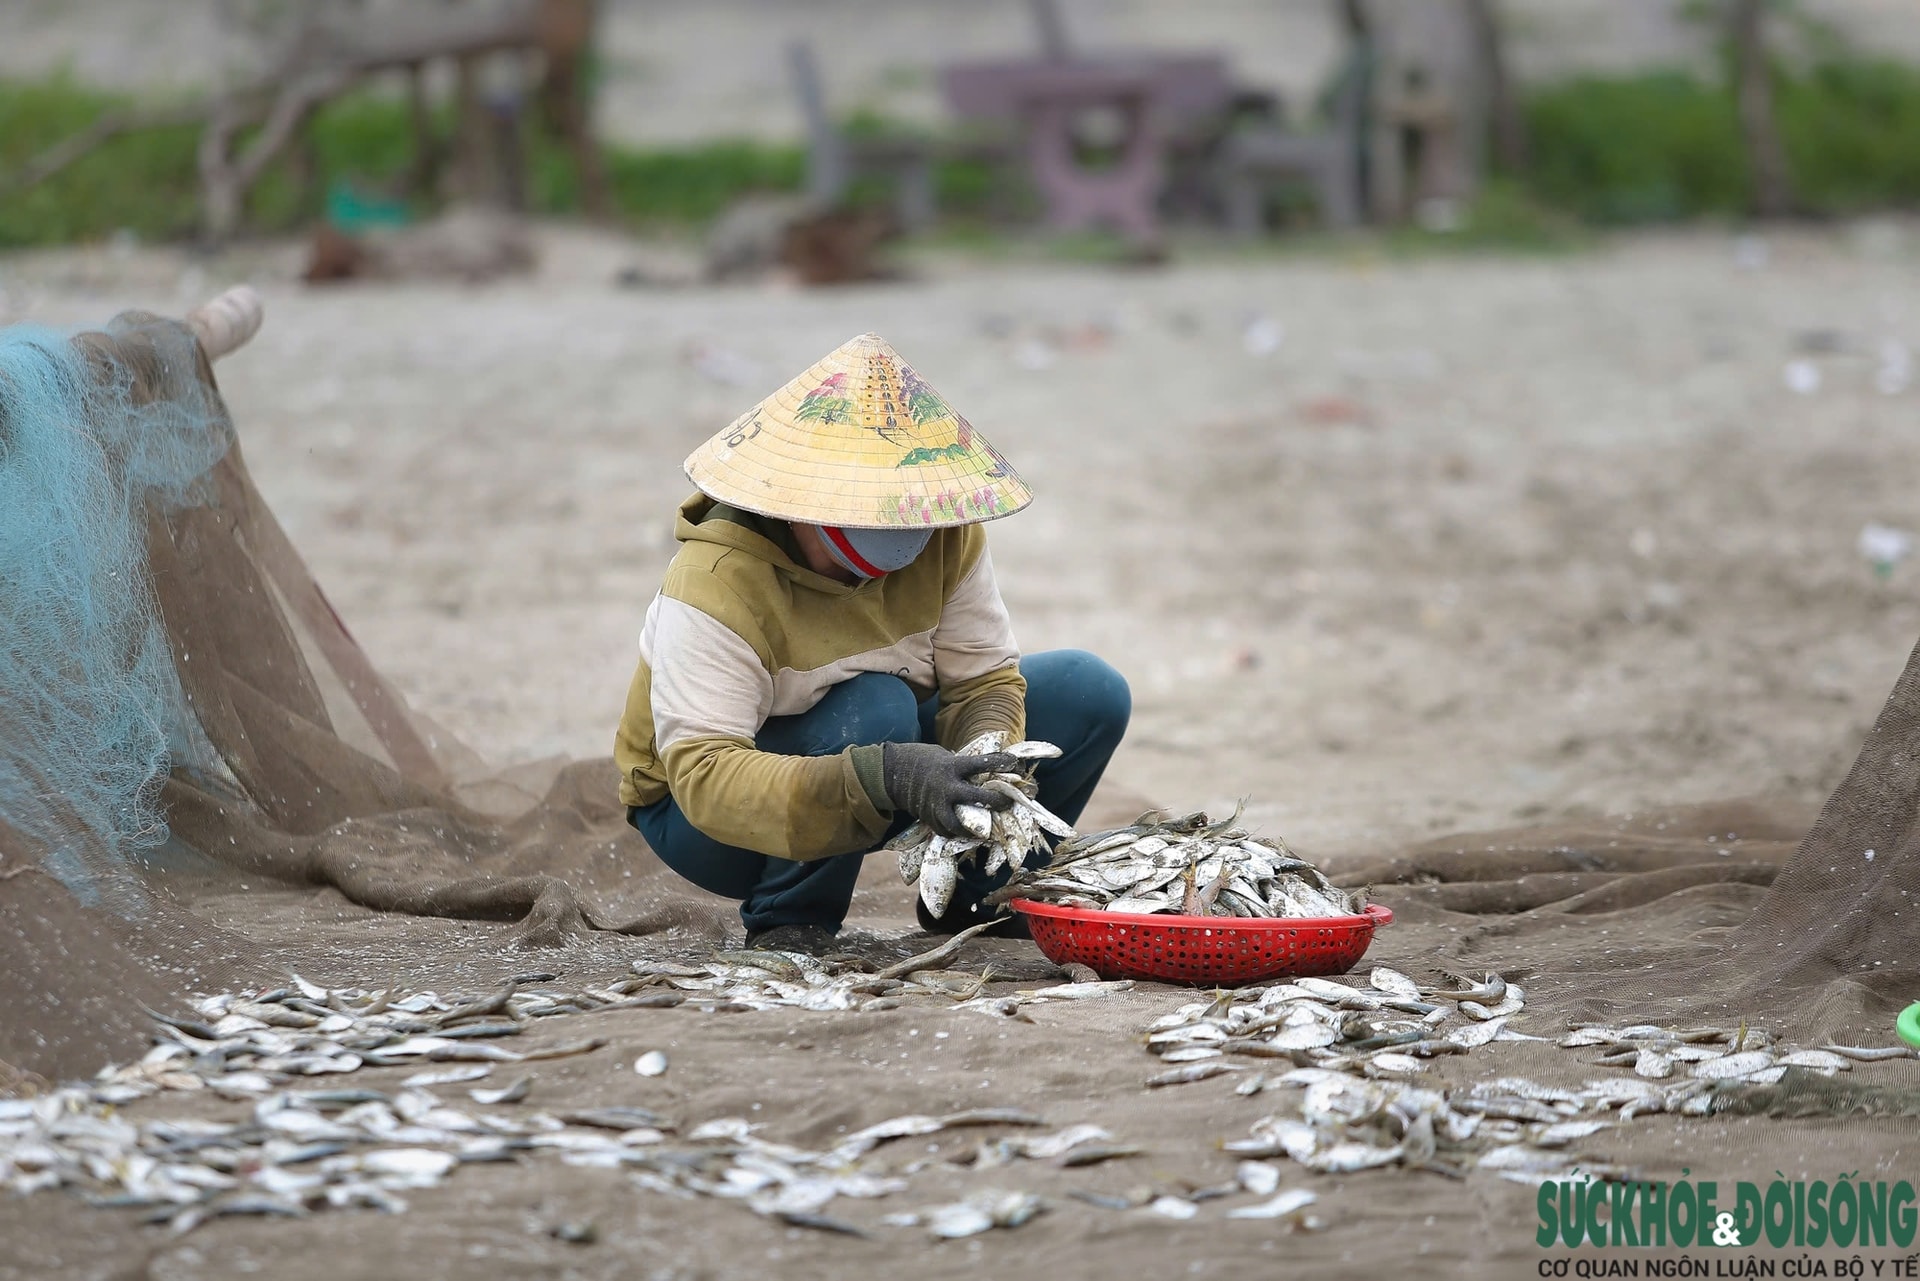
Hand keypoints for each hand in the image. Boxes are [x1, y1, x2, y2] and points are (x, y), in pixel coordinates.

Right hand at [880, 742, 1017, 838]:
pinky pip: (947, 831)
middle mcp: (945, 787)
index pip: (981, 764)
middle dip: (995, 801)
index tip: (1014, 762)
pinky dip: (959, 833)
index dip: (1000, 763)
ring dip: (976, 828)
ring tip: (988, 830)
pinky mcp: (929, 818)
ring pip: (959, 823)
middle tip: (1007, 803)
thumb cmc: (924, 761)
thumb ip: (964, 768)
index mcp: (950, 766)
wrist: (894, 773)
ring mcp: (936, 805)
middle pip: (976, 797)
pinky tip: (969, 833)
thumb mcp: (945, 757)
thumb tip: (989, 774)